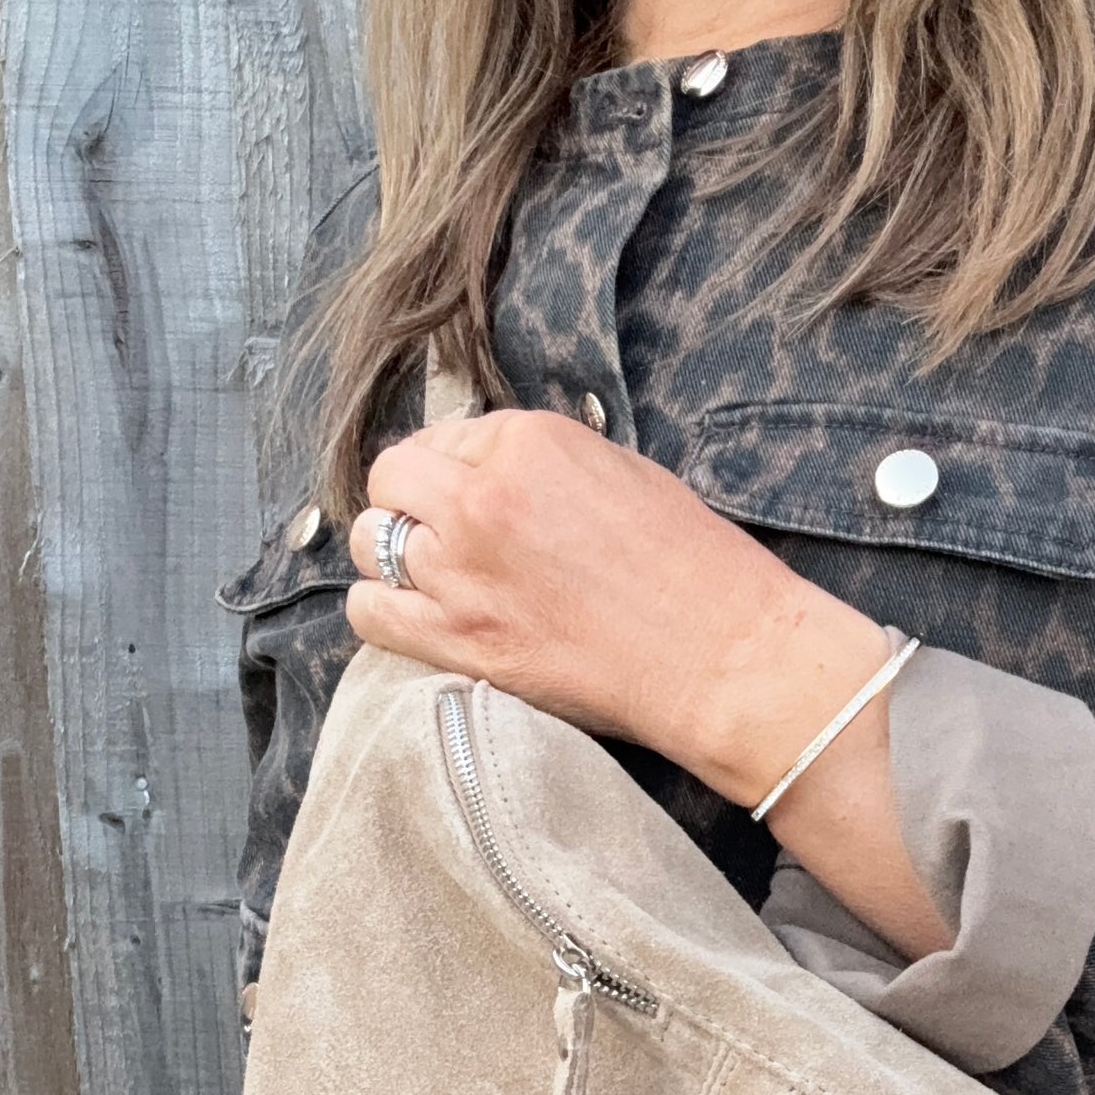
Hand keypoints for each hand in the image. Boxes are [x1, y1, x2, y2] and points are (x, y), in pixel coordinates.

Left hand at [348, 408, 951, 959]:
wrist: (724, 657)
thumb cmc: (698, 570)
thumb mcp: (624, 475)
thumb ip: (543, 469)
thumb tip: (493, 478)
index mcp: (528, 442)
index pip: (447, 437)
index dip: (457, 469)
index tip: (478, 498)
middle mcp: (480, 497)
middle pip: (391, 479)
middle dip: (411, 502)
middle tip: (443, 534)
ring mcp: (461, 571)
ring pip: (371, 544)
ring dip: (395, 556)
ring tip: (434, 579)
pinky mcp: (458, 641)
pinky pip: (370, 613)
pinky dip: (384, 611)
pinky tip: (416, 618)